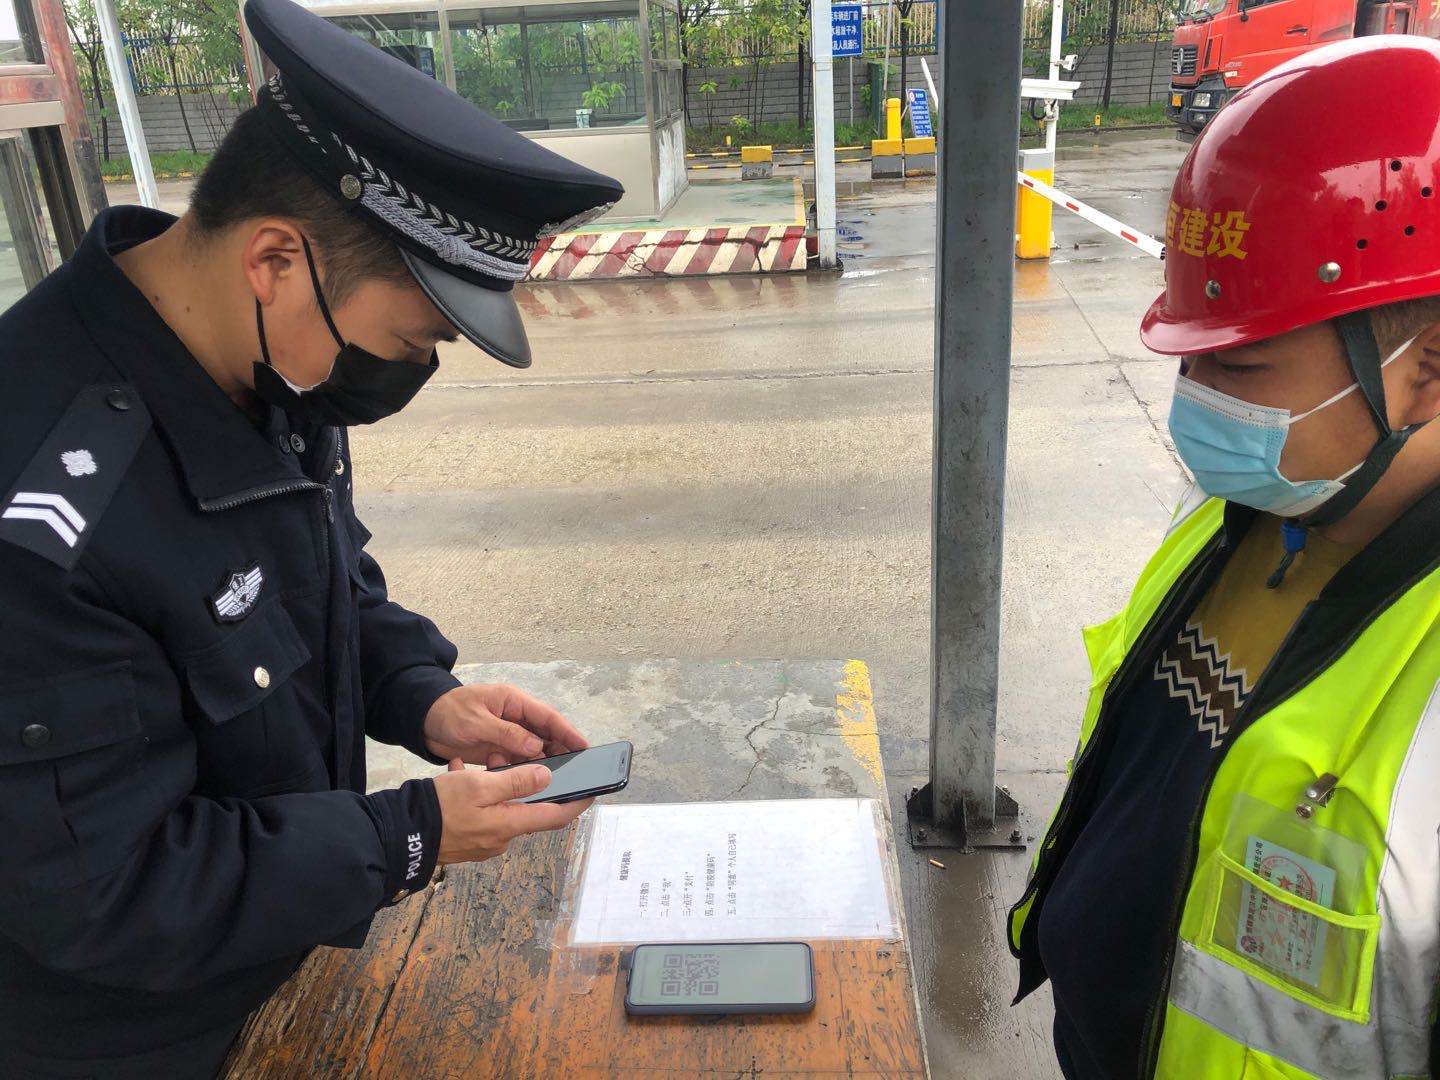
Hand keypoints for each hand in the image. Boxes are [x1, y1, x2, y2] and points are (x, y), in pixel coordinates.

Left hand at [424, 683, 587, 767]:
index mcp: (513, 702)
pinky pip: (517, 760)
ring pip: (533, 750)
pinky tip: (529, 782)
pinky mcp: (498, 749)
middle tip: (576, 769)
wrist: (421, 721)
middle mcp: (515, 717)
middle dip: (561, 750)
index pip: (548, 717)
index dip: (568, 731)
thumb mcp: (476, 721)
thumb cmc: (447, 712)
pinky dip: (524, 770)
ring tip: (556, 779)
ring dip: (542, 763)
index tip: (584, 746)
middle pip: (546, 734)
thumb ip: (506, 733)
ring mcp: (507, 734)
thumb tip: (536, 746)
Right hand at [433, 759, 593, 863]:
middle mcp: (500, 838)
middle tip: (501, 758)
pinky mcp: (466, 840)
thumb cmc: (438, 810)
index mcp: (509, 825)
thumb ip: (516, 781)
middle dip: (519, 780)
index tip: (593, 791)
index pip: (555, 817)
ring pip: (499, 805)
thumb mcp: (479, 786)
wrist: (399, 836)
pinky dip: (475, 792)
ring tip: (474, 763)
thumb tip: (546, 777)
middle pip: (524, 807)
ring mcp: (482, 842)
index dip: (577, 804)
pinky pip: (480, 811)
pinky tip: (457, 775)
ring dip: (492, 782)